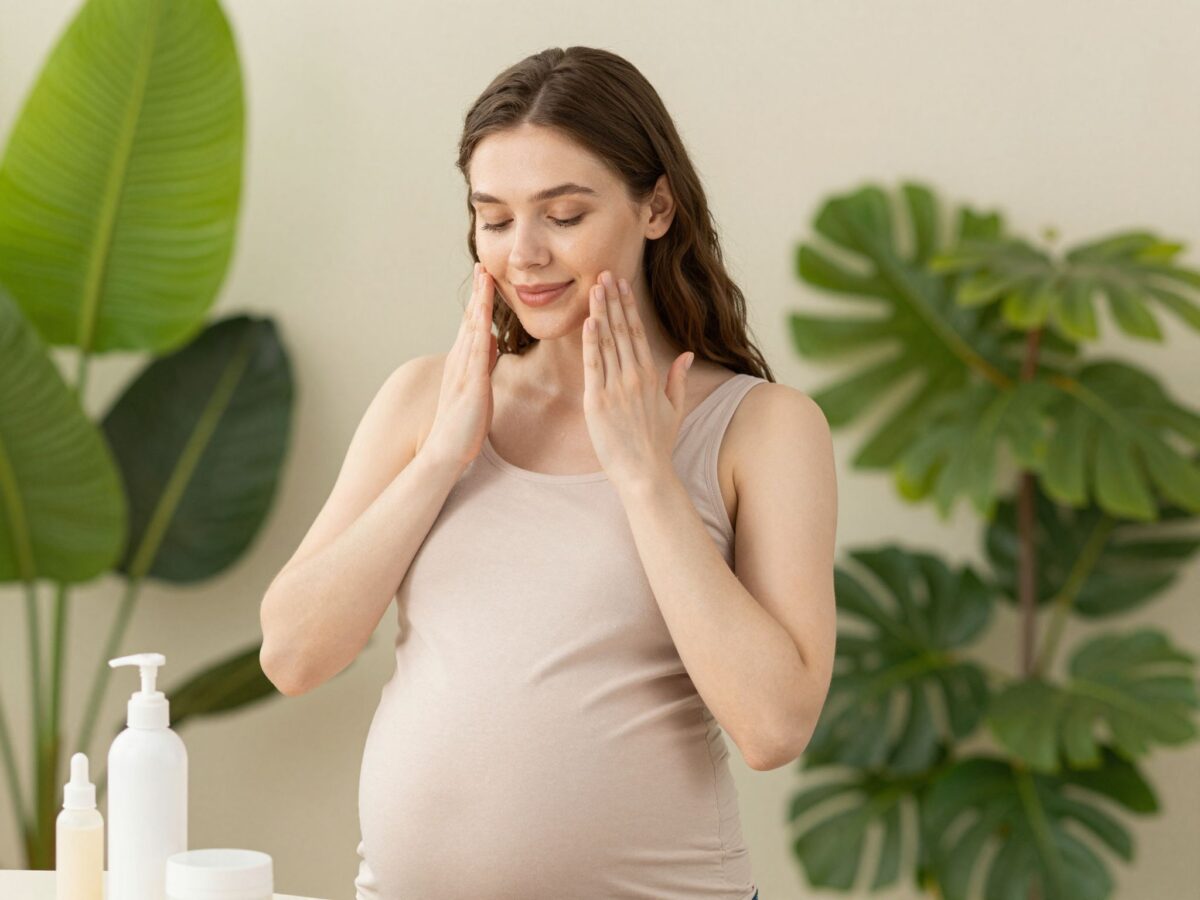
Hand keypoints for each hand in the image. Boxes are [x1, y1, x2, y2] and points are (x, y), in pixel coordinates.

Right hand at [421, 262, 497, 472]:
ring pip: (472, 330)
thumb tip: (491, 337)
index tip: (485, 276)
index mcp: (464, 361)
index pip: (472, 324)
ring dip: (479, 304)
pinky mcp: (471, 385)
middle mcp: (460, 361)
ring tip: (484, 281)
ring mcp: (463, 371)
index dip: (479, 300)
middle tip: (483, 265)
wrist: (447, 450)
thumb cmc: (464, 422)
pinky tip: (486, 318)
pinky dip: (482, 333)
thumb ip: (484, 360)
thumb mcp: (479, 384)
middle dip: (477, 292)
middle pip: (470, 320)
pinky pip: (477, 354)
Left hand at [582, 270, 693, 488]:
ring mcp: (616, 388)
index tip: (620, 284)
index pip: (637, 332)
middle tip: (603, 273)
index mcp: (651, 376)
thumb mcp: (674, 409)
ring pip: (607, 342)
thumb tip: (687, 354)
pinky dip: (591, 342)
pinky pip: (594, 366)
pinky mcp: (598, 402)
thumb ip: (679, 379)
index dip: (627, 306)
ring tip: (593, 287)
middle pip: (621, 330)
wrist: (644, 473)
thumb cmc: (658, 444)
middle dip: (612, 300)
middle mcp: (635, 377)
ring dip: (600, 312)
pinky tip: (588, 321)